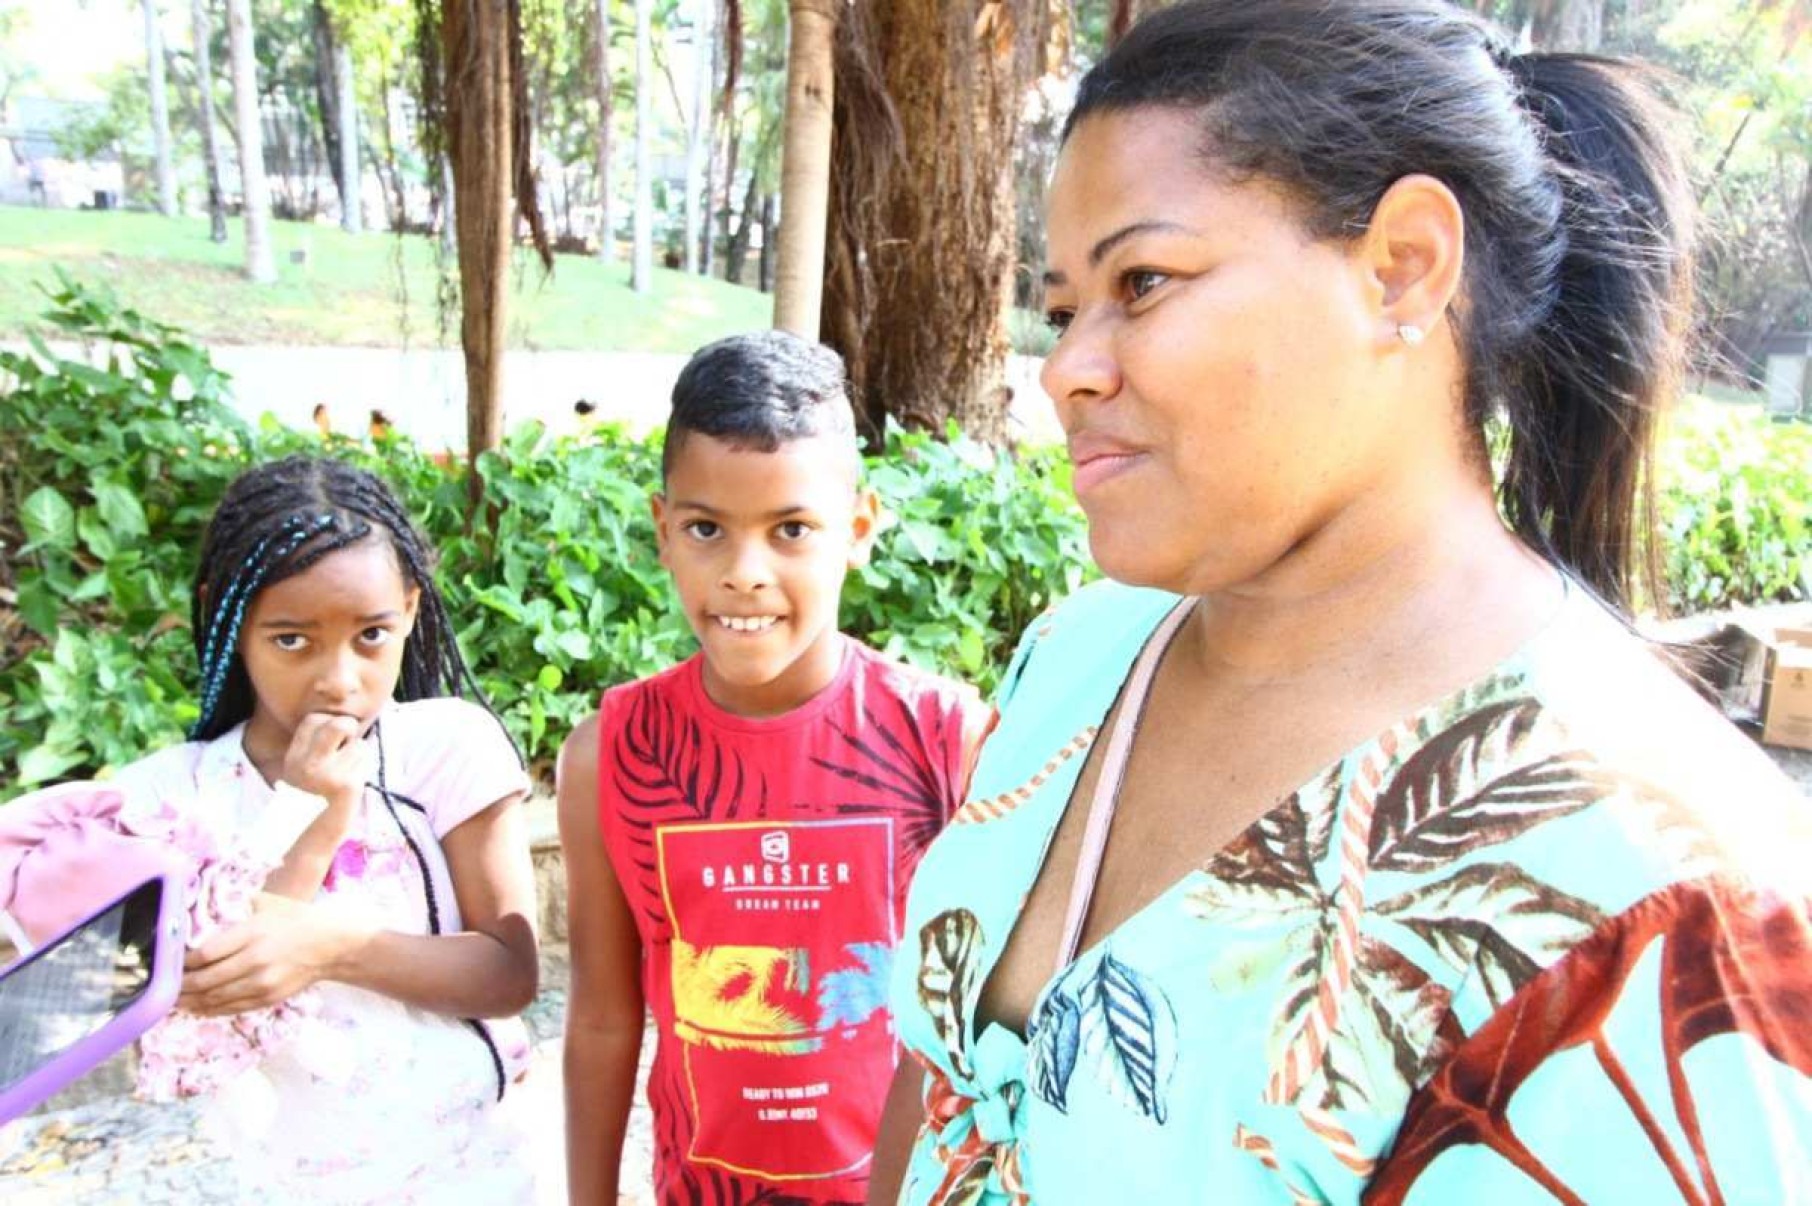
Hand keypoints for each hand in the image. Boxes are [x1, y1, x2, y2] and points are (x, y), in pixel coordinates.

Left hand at [179, 892, 367, 1015]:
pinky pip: (230, 1008)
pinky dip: (209, 1009)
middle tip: (161, 986)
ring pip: (214, 998)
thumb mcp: (268, 904)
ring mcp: (261, 983)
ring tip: (172, 1000)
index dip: (182, 962)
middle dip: (180, 986)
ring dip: (189, 1001)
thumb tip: (208, 908)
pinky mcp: (267, 998)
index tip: (170, 962)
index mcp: (253, 933)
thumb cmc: (298, 920)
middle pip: (205, 980)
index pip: (205, 954)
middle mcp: (255, 961)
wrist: (332, 946)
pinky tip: (196, 1007)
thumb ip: (238, 906)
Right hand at [280, 713, 370, 820]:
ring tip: (346, 773)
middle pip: (338, 724)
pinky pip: (365, 760)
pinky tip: (351, 785)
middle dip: (348, 728)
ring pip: (358, 743)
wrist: (313, 837)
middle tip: (347, 743)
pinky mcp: (347, 785)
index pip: (313, 720)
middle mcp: (307, 764)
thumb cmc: (314, 800)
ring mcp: (327, 774)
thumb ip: (316, 746)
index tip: (332, 738)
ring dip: (358, 755)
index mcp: (293, 758)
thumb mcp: (303, 771)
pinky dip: (363, 768)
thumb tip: (342, 715)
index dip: (328, 722)